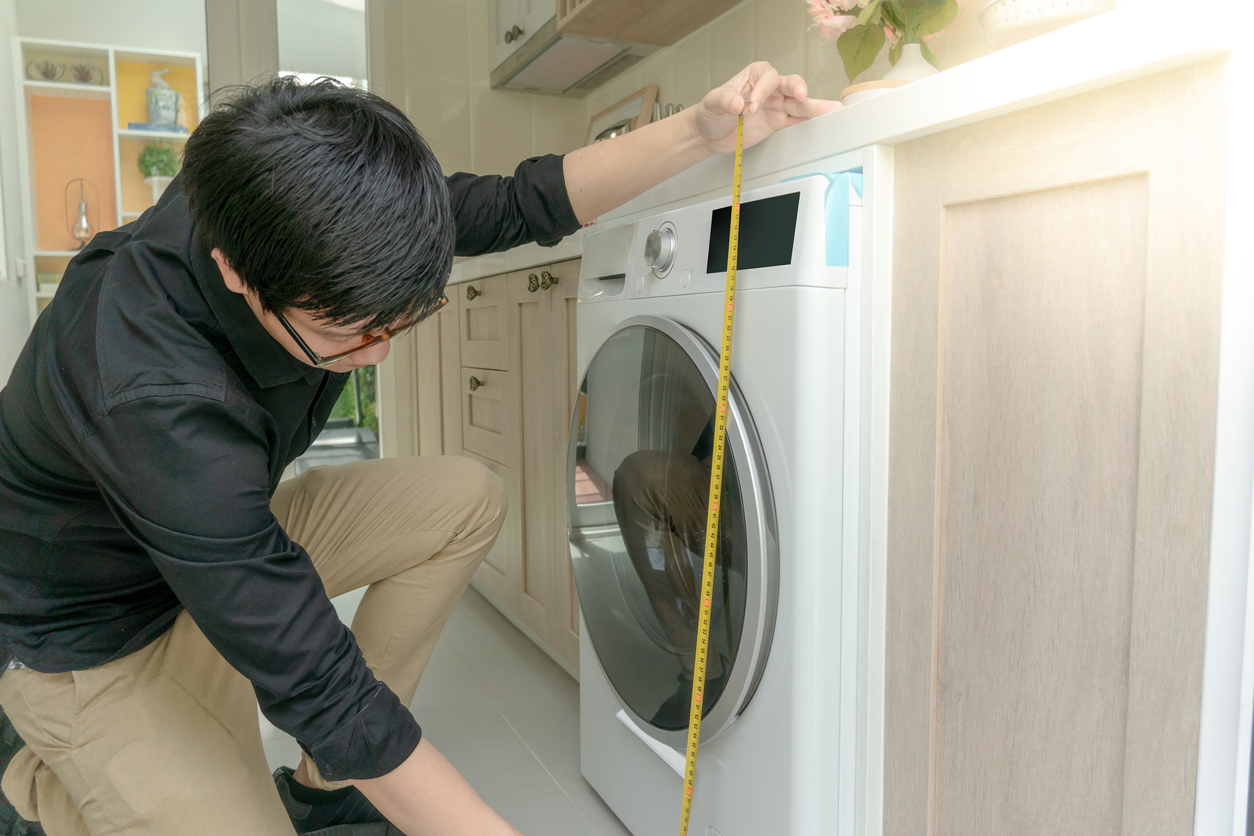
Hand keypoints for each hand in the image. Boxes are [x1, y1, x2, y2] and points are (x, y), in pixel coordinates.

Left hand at [691, 62, 841, 154]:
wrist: (709, 133)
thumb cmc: (711, 112)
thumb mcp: (712, 103)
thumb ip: (724, 100)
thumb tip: (737, 102)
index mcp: (755, 75)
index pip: (768, 77)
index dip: (763, 90)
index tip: (752, 107)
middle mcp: (769, 88)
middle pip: (790, 85)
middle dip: (798, 89)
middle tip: (801, 96)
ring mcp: (776, 105)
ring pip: (799, 103)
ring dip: (814, 106)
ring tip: (832, 109)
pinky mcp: (778, 122)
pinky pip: (797, 120)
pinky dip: (809, 122)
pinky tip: (824, 121)